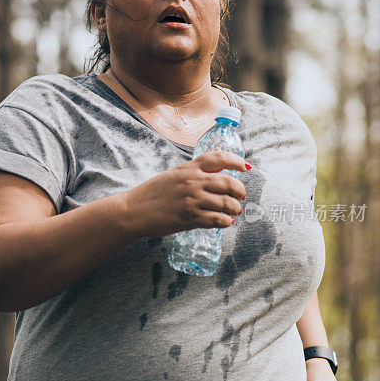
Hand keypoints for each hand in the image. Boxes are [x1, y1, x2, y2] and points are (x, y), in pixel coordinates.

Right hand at [121, 151, 248, 239]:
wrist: (133, 211)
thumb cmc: (151, 194)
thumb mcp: (172, 175)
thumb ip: (192, 174)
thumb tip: (214, 179)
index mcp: (189, 168)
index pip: (219, 158)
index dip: (237, 161)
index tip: (246, 167)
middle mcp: (192, 181)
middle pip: (228, 182)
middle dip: (240, 190)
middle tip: (241, 196)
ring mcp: (192, 200)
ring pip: (226, 203)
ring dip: (235, 208)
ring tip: (235, 211)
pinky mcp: (190, 218)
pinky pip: (217, 219)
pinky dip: (226, 221)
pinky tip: (226, 222)